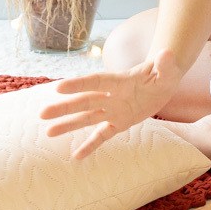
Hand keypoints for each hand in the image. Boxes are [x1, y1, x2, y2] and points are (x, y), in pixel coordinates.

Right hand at [39, 49, 182, 159]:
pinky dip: (91, 145)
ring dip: (69, 125)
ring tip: (48, 132)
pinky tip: (76, 156)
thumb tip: (167, 53)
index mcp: (120, 80)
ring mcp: (113, 110)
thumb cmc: (164, 72)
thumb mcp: (168, 69)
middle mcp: (112, 96)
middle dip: (64, 108)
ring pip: (88, 118)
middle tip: (42, 114)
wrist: (163, 81)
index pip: (97, 82)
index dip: (79, 84)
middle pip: (85, 101)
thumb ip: (165, 63)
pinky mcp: (119, 122)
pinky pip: (103, 135)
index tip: (58, 87)